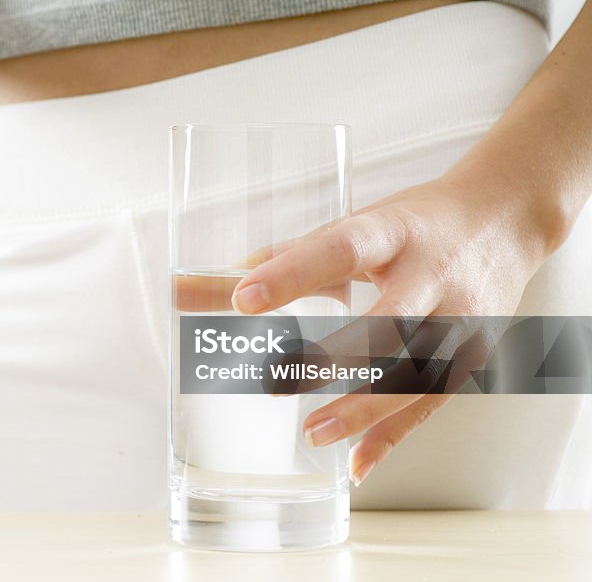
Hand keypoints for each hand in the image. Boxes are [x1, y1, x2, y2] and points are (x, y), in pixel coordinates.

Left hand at [229, 173, 552, 484]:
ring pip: (416, 370)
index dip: (292, 274)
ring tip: (311, 433)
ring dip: (364, 406)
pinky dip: (393, 437)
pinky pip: (433, 403)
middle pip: (388, 319)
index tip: (244, 299)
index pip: (340, 249)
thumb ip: (270, 262)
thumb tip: (181, 291)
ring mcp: (461, 317)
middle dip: (334, 355)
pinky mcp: (473, 354)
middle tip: (274, 381)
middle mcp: (433, 273)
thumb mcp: (347, 228)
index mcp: (392, 230)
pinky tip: (356, 464)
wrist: (503, 220)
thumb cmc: (409, 225)